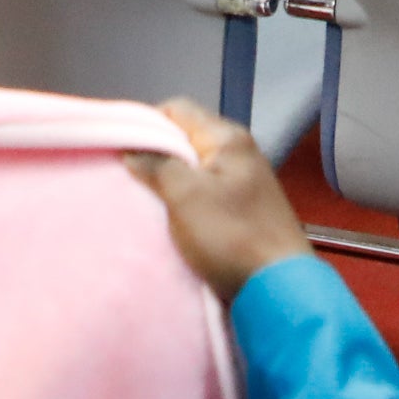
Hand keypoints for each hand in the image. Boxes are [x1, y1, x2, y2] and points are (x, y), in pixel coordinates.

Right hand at [125, 98, 310, 300]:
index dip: (146, 124)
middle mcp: (238, 153)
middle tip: (129, 176)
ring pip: (192, 168)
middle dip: (154, 154)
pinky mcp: (241, 208)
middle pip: (185, 138)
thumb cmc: (232, 236)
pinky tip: (168, 217)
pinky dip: (183, 200)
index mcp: (229, 138)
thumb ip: (158, 165)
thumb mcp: (186, 196)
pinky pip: (203, 192)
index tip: (121, 149)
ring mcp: (242, 181)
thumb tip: (133, 150)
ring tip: (144, 198)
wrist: (277, 288)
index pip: (177, 109)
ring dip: (168, 181)